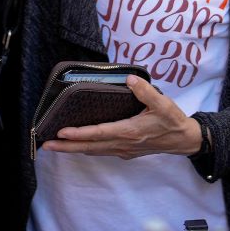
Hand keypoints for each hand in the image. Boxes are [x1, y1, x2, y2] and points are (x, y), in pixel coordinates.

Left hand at [43, 77, 202, 160]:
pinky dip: (86, 148)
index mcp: (129, 131)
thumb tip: (130, 79)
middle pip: (89, 147)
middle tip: (45, 144)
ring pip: (93, 151)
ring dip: (73, 149)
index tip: (61, 132)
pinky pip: (100, 151)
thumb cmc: (172, 122)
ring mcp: (123, 149)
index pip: (98, 133)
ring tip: (55, 145)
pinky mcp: (125, 151)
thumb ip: (146, 91)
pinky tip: (77, 145)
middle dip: (66, 147)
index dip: (79, 133)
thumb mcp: (163, 104)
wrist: (183, 140)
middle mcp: (123, 143)